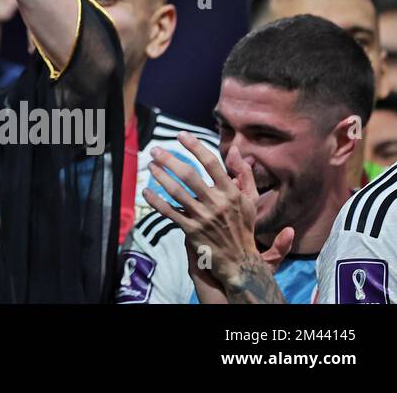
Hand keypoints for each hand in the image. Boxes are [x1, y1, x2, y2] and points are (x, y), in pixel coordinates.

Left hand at [143, 135, 292, 296]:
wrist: (240, 261)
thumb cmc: (243, 226)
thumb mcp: (250, 200)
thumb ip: (244, 174)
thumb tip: (236, 150)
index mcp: (231, 192)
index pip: (212, 164)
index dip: (195, 147)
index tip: (181, 135)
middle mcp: (217, 203)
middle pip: (189, 175)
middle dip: (169, 160)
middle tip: (155, 149)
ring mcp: (203, 217)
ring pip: (176, 192)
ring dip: (160, 177)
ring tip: (150, 165)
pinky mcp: (191, 231)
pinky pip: (170, 213)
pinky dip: (156, 202)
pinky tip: (146, 192)